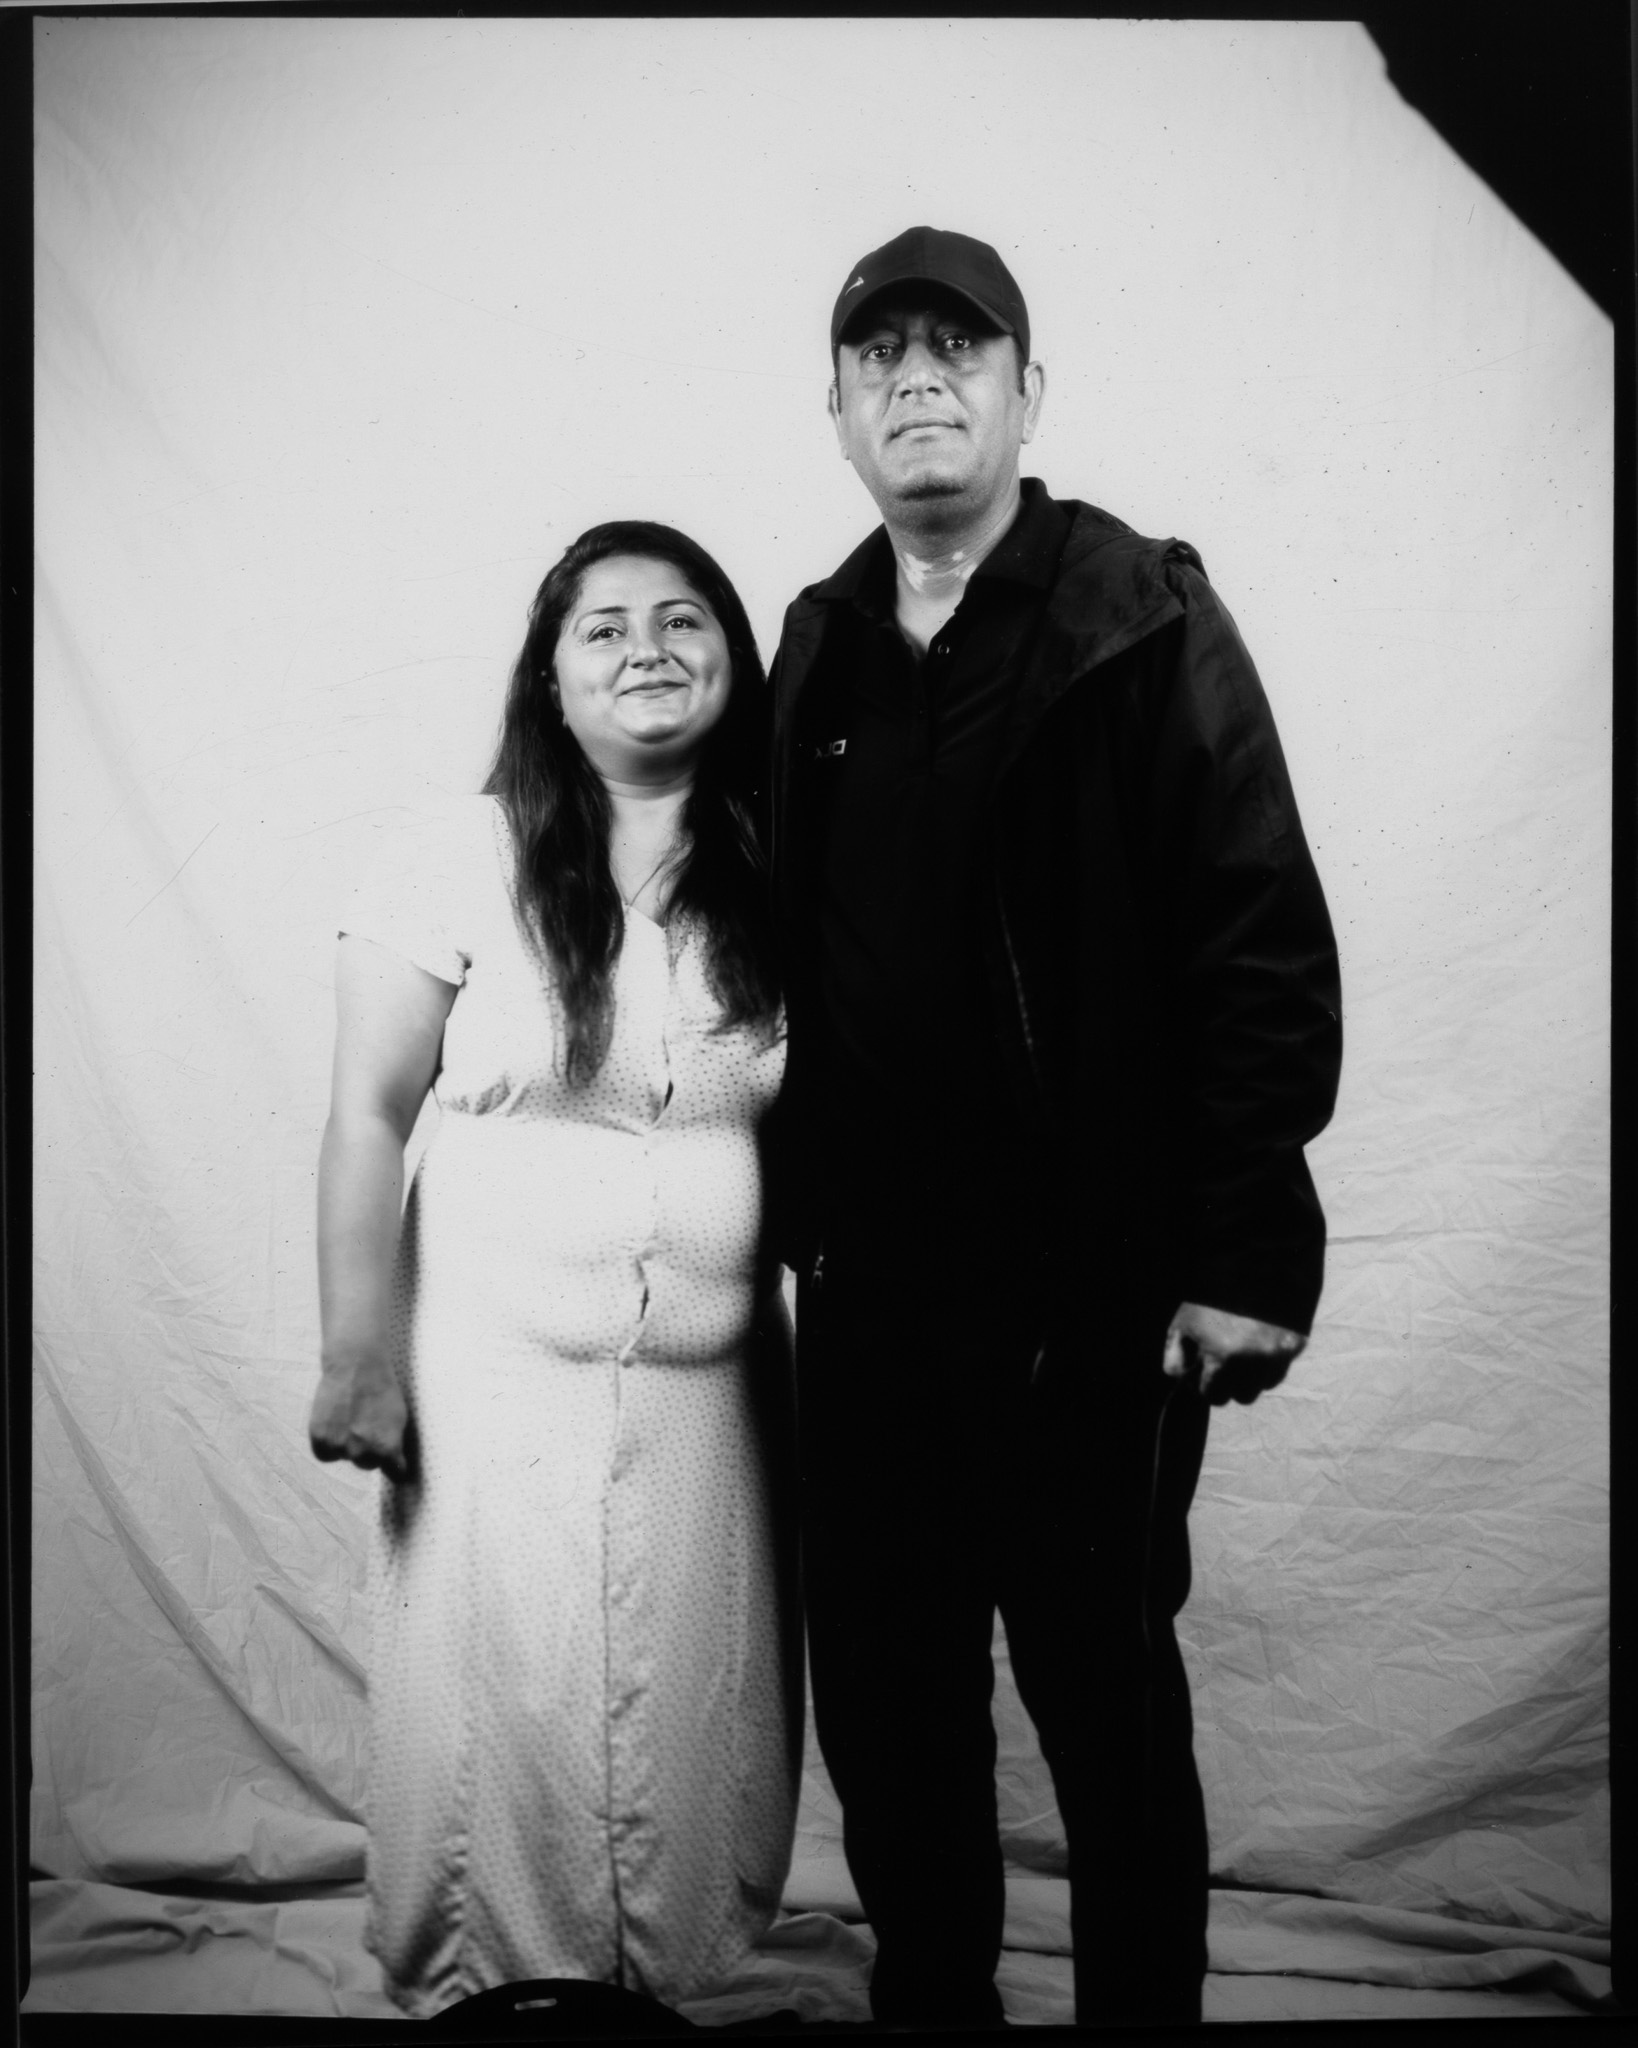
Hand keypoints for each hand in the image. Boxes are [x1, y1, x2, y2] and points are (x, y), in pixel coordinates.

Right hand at [309, 1360, 411, 1481]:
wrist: (356, 1366)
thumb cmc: (382, 1390)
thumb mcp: (399, 1420)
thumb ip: (395, 1446)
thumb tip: (395, 1467)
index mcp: (387, 1449)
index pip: (395, 1474)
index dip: (394, 1465)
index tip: (394, 1462)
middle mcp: (362, 1452)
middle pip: (367, 1464)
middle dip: (369, 1450)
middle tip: (367, 1425)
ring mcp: (339, 1446)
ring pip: (344, 1457)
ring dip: (346, 1444)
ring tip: (350, 1417)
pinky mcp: (319, 1438)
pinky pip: (324, 1454)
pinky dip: (328, 1444)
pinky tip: (335, 1424)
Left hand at [1161, 1301, 1305, 1405]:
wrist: (1256, 1255)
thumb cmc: (1212, 1287)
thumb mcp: (1183, 1320)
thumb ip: (1176, 1356)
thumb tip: (1183, 1378)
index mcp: (1221, 1360)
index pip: (1213, 1396)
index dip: (1206, 1384)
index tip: (1204, 1370)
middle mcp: (1253, 1365)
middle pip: (1241, 1396)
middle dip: (1230, 1383)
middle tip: (1223, 1358)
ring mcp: (1277, 1356)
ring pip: (1263, 1385)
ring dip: (1252, 1374)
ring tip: (1242, 1345)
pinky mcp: (1296, 1346)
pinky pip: (1280, 1368)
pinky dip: (1270, 1361)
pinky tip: (1260, 1337)